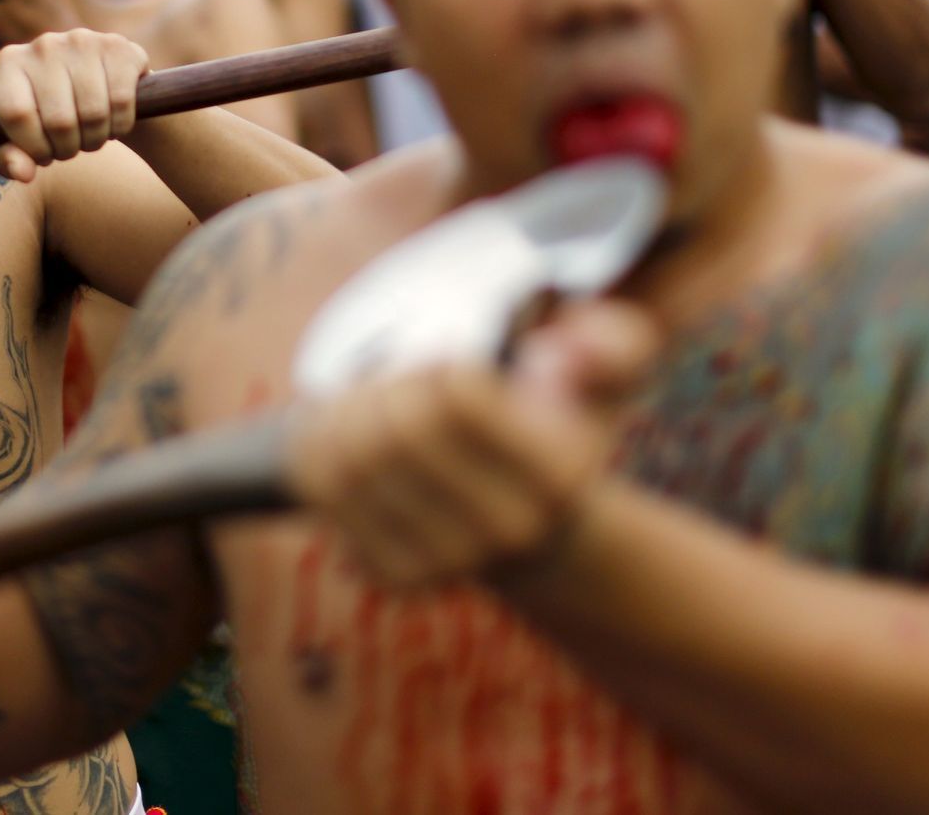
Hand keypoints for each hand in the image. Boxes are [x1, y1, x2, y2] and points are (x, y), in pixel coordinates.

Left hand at [0, 29, 148, 181]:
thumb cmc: (52, 118)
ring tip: (90, 137)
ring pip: (93, 113)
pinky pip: (121, 101)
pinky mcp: (118, 46)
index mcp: (9, 62)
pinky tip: (113, 122)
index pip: (16, 114)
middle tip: (71, 149)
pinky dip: (120, 125)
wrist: (99, 88)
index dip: (34, 147)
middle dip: (67, 148)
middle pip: (58, 120)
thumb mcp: (25, 140)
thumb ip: (10, 159)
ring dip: (95, 139)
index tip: (44, 155)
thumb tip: (22, 173)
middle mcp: (43, 44)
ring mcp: (82, 40)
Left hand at [287, 301, 655, 590]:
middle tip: (383, 379)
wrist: (534, 536)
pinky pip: (328, 501)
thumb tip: (568, 353)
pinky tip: (333, 440)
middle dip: (378, 385)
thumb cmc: (553, 435)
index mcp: (558, 475)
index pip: (455, 393)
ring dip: (337, 414)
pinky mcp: (401, 580)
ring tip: (352, 402)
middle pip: (397, 425)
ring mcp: (453, 564)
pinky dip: (315, 456)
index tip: (440, 363)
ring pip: (353, 461)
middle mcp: (508, 530)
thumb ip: (613, 348)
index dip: (432, 362)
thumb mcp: (601, 385)